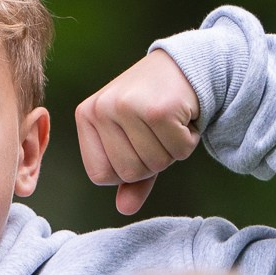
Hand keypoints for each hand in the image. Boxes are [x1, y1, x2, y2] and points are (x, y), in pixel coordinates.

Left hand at [74, 48, 200, 215]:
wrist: (189, 65)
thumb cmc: (155, 106)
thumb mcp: (134, 139)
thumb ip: (128, 178)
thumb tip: (124, 209)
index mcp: (86, 115)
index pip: (100, 175)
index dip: (126, 171)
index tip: (139, 144)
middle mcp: (101, 108)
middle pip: (128, 172)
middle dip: (153, 160)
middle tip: (159, 131)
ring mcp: (128, 106)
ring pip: (154, 163)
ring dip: (172, 150)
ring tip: (170, 122)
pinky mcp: (159, 107)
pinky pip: (178, 150)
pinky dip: (189, 140)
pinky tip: (184, 115)